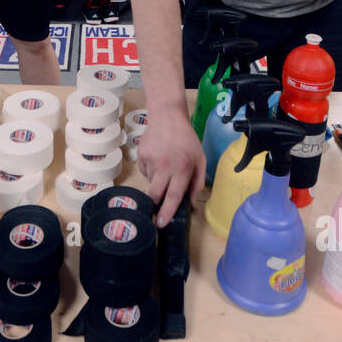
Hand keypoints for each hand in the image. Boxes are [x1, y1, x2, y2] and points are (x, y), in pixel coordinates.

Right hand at [138, 111, 205, 227]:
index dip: (167, 212)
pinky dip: (150, 170)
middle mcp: (165, 166)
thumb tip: (191, 203)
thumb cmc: (187, 140)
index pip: (174, 195)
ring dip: (156, 181)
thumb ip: (198, 182)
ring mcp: (151, 161)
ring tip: (164, 166)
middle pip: (156, 194)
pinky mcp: (141, 156)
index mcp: (182, 168)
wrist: (167, 117)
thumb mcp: (200, 159)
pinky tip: (157, 159)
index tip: (162, 223)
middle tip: (158, 204)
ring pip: (150, 182)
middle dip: (156, 203)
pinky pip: (144, 171)